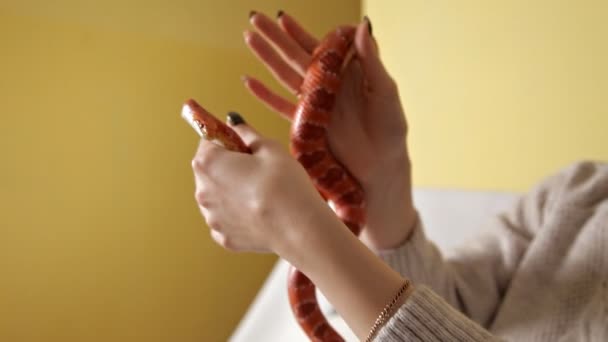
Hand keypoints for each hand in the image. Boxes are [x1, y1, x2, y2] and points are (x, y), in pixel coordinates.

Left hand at [191, 117, 336, 254]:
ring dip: (232, 191)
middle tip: (258, 169)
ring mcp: (211, 217)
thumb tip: (233, 122)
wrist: (298, 227)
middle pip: (210, 170)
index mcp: (208, 163)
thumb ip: (246, 133)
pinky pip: (226, 219)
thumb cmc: (284, 184)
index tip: (245, 145)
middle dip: (228, 166)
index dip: (228, 140)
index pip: (208, 140)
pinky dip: (238, 215)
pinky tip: (259, 212)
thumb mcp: (269, 147)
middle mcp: (202, 191)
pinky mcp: (224, 237)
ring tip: (261, 193)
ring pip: (218, 196)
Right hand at [243, 12, 415, 248]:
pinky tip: (249, 82)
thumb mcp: (385, 91)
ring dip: (266, 58)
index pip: (319, 46)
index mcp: (346, 73)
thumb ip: (372, 60)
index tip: (283, 17)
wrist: (380, 168)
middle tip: (255, 18)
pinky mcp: (306, 125)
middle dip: (275, 38)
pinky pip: (281, 106)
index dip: (300, 32)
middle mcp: (327, 86)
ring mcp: (315, 105)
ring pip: (284, 75)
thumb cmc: (390, 129)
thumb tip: (362, 25)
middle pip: (295, 56)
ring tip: (249, 39)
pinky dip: (264, 95)